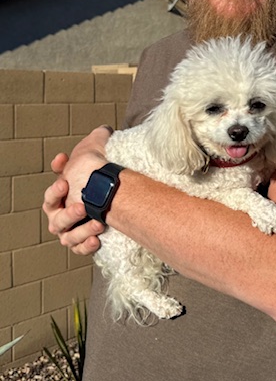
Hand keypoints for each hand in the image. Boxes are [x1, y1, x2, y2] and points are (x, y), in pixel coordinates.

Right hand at [42, 126, 111, 253]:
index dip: (56, 190)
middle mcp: (62, 215)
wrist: (118, 195)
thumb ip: (98, 140)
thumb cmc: (102, 176)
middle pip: (56, 218)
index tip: (66, 182)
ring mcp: (72, 231)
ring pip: (68, 236)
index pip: (52, 195)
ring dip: (81, 230)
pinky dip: (87, 245)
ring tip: (99, 222)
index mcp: (61, 196)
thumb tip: (105, 130)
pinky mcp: (83, 243)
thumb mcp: (100, 155)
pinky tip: (98, 238)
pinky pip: (80, 249)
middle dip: (68, 213)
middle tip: (82, 206)